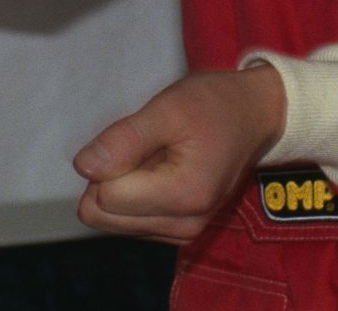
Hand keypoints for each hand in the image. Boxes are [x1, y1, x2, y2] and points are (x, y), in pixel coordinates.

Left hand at [71, 66, 286, 243]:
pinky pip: (131, 220)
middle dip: (111, 177)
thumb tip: (83, 167)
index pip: (105, 196)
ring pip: (113, 220)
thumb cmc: (214, 105)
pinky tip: (160, 169)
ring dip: (124, 185)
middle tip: (144, 147)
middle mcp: (186, 225)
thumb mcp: (168, 108)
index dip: (108, 161)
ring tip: (157, 155)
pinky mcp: (180, 231)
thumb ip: (125, 139)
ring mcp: (184, 232)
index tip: (137, 137)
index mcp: (184, 196)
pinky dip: (135, 194)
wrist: (255, 115)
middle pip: (104, 215)